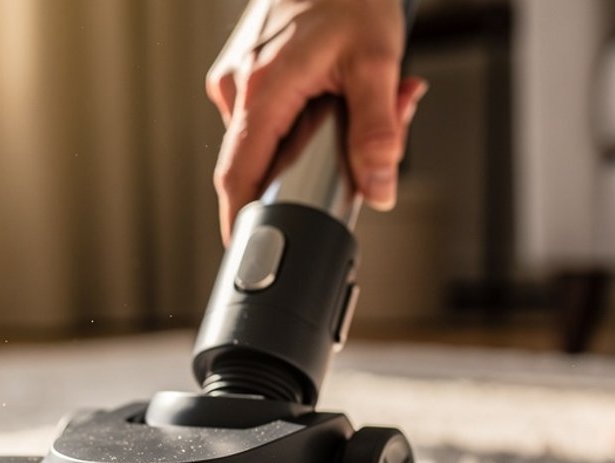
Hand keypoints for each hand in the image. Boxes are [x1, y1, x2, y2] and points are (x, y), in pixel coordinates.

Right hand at [207, 0, 426, 242]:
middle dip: (302, 175)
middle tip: (352, 162)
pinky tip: (334, 97)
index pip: (237, 176)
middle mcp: (238, 87)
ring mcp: (236, 79)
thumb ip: (378, 130)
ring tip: (359, 106)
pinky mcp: (244, 72)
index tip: (247, 248)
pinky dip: (303, 119)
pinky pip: (267, 117)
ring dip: (310, 142)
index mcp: (261, 89)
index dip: (240, 220)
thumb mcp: (377, 62)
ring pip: (266, 140)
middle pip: (256, 163)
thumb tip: (378, 187)